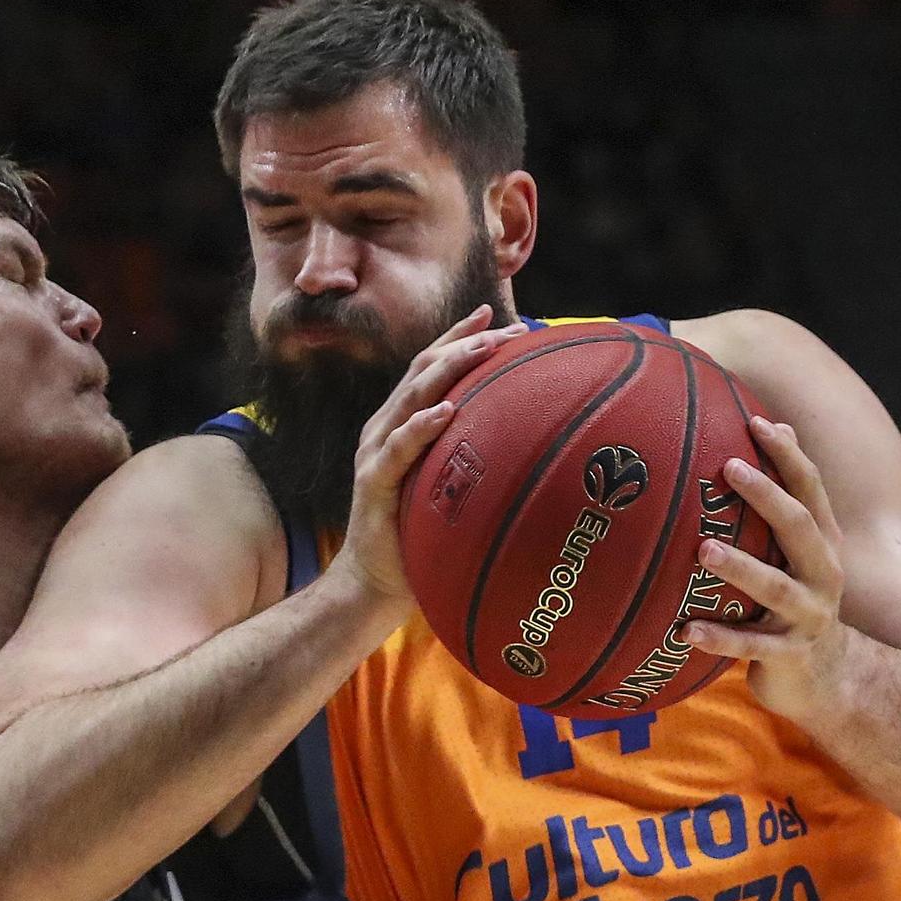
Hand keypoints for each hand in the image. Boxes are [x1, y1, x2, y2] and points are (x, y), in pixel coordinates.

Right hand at [330, 306, 527, 604]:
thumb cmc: (417, 537)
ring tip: (485, 348)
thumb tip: (527, 447)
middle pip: (424, 369)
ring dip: (451, 368)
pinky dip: (423, 425)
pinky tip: (448, 410)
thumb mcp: (449, 489)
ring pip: (412, 396)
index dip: (459, 338)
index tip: (497, 316)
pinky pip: (400, 448)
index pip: (430, 369)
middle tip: (506, 328)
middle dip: (465, 342)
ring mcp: (376, 452)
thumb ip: (471, 460)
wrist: (373, 584)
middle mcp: (384, 428)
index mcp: (401, 424)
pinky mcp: (374, 482)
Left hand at [682, 415, 850, 721]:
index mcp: (823, 544)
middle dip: (767, 495)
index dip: (789, 455)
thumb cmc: (795, 602)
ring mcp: (807, 616)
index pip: (810, 490)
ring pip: (774, 586)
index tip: (758, 422)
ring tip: (703, 549)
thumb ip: (784, 509)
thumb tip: (766, 433)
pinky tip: (685, 631)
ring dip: (739, 566)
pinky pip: (750, 646)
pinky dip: (719, 638)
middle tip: (728, 468)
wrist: (829, 679)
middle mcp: (822, 574)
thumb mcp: (797, 556)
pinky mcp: (789, 656)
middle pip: (798, 526)